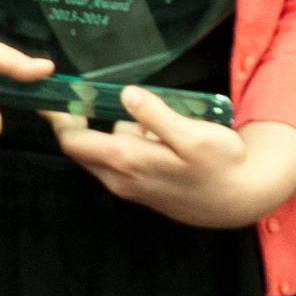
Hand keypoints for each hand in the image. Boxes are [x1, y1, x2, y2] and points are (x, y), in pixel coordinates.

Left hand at [50, 97, 295, 230]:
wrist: (241, 199)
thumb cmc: (221, 165)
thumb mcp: (194, 136)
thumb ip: (157, 116)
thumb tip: (128, 95)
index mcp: (128, 162)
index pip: (74, 142)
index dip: (59, 119)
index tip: (54, 96)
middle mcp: (121, 179)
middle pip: (83, 146)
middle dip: (89, 120)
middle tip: (112, 97)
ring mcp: (130, 186)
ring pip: (107, 150)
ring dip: (120, 130)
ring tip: (158, 121)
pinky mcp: (142, 187)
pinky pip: (124, 158)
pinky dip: (133, 141)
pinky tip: (164, 138)